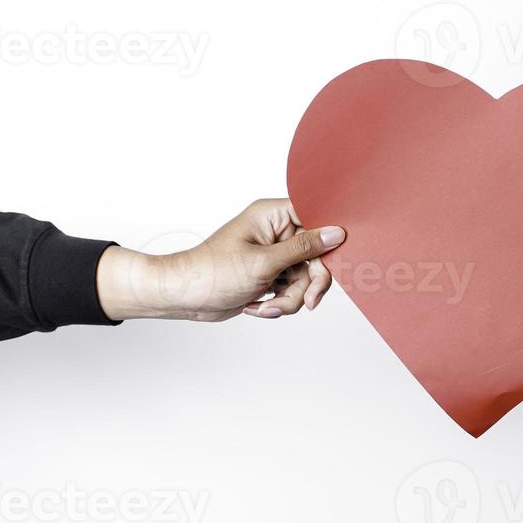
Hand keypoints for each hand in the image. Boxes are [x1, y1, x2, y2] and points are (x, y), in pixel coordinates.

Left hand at [95, 200, 344, 321]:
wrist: (186, 297)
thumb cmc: (213, 272)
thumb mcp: (264, 262)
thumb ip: (304, 248)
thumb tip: (335, 233)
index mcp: (272, 216)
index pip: (315, 218)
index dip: (327, 241)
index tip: (329, 263)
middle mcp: (276, 233)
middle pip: (316, 256)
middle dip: (309, 284)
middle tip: (307, 302)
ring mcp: (274, 255)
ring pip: (306, 278)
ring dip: (291, 299)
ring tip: (267, 306)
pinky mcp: (271, 275)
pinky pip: (293, 290)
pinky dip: (280, 303)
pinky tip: (259, 306)